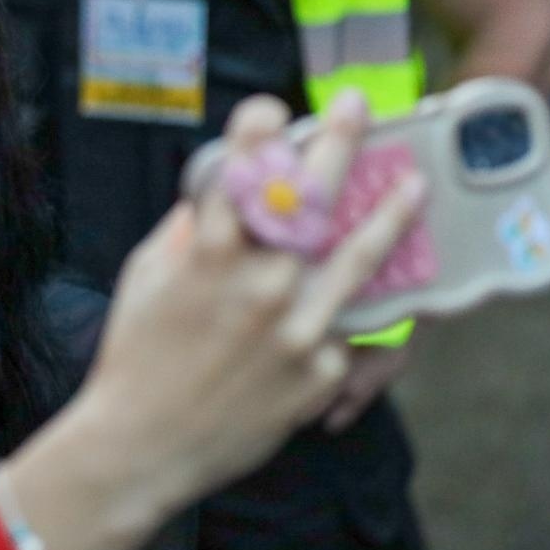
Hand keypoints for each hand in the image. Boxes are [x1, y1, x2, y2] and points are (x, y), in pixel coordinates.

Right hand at [1, 91, 425, 549]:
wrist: (145, 443)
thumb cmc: (136, 354)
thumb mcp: (144, 276)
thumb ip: (188, 231)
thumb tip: (220, 194)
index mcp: (208, 254)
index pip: (243, 169)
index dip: (259, 130)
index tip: (271, 109)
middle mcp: (260, 283)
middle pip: (312, 197)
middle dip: (338, 141)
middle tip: (358, 106)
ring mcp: (297, 329)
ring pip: (357, 258)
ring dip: (389, 216)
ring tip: (413, 187)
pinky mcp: (320, 371)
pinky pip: (340, 331)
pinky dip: (333, 317)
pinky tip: (329, 312)